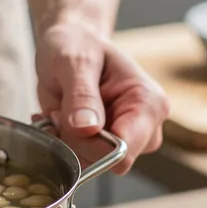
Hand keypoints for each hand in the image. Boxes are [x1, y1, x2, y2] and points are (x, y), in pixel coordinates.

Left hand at [35, 22, 168, 174]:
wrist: (71, 43)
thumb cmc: (77, 44)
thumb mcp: (75, 61)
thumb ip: (82, 94)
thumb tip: (87, 128)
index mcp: (149, 103)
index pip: (125, 150)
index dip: (90, 143)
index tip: (66, 118)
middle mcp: (146, 127)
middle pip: (109, 162)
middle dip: (75, 141)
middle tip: (60, 110)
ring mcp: (128, 139)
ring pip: (92, 165)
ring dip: (65, 142)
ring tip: (59, 111)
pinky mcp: (109, 147)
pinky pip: (82, 162)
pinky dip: (62, 145)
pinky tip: (57, 120)